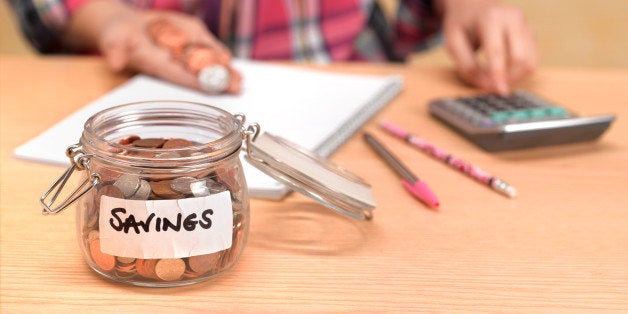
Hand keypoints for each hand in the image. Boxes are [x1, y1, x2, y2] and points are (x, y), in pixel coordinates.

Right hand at [64, 1, 235, 92]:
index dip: (197, 82)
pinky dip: (219, 52)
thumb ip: (114, 50)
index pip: (181, 77)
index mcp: (159, 67)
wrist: (126, 24)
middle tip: (237, 86)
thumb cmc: (118, 35)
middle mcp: (175, 63)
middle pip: (200, 74)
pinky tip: (229, 59)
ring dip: (225, 70)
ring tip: (240, 78)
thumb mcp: (113, 39)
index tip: (213, 87)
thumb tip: (114, 62)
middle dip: (219, 80)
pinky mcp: (191, 38)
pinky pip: (208, 46)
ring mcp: (185, 52)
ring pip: (208, 62)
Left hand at [435, 0, 536, 94]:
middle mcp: (513, 18)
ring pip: (530, 61)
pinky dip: (521, 72)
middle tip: (491, 86)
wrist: (474, 6)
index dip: (499, 74)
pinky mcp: (531, 33)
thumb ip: (466, 65)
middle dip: (508, 78)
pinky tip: (505, 72)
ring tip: (497, 78)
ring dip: (516, 77)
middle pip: (520, 57)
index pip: (497, 51)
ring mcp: (525, 25)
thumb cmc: (462, 24)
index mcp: (490, 18)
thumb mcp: (453, 43)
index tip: (500, 91)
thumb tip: (485, 85)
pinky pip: (532, 60)